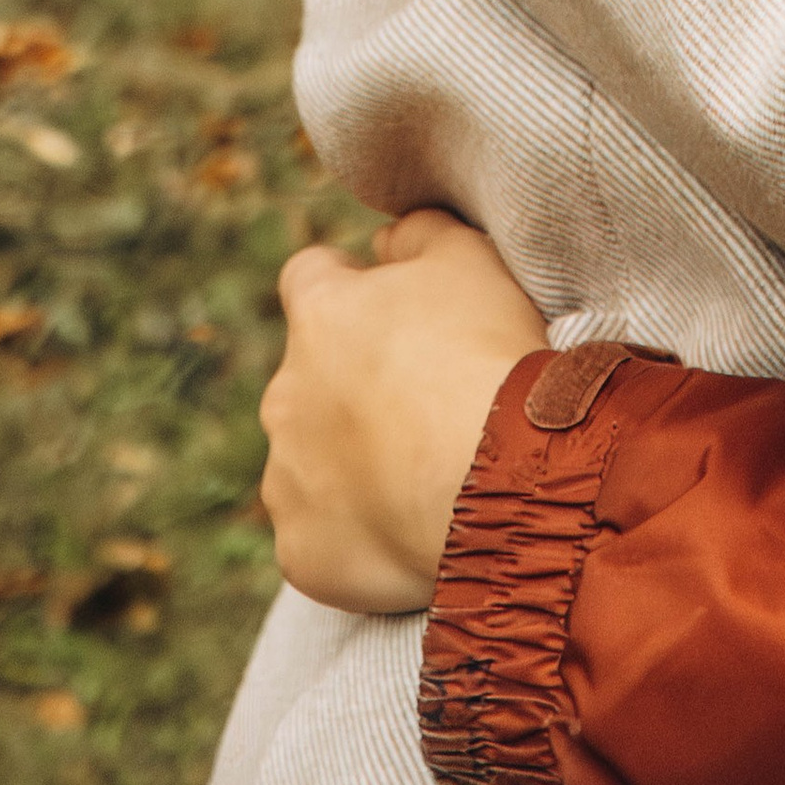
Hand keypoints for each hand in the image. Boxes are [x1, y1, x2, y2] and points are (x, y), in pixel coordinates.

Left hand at [260, 209, 547, 613]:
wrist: (498, 481)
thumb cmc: (487, 359)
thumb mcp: (470, 259)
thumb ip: (419, 234)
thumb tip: (384, 239)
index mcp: (320, 317)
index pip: (309, 276)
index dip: (349, 285)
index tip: (389, 308)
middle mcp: (285, 396)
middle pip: (309, 378)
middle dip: (352, 384)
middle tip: (423, 401)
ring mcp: (286, 479)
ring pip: (308, 460)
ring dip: (348, 459)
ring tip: (420, 471)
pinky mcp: (301, 551)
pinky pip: (320, 535)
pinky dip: (353, 530)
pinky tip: (406, 525)